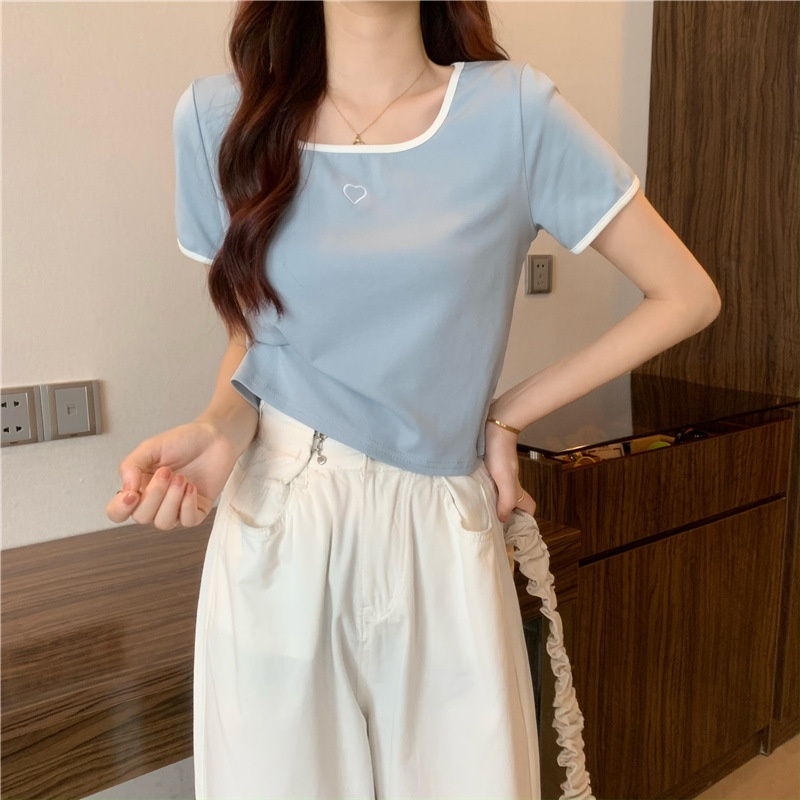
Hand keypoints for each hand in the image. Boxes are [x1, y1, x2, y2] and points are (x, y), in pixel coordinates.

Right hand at [106, 421, 242, 529]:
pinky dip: (188, 504)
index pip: (118, 511)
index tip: (132, 494)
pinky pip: (187, 521)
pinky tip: (192, 487)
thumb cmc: (183, 441)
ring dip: (172, 500)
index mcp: (139, 487)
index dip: (120, 509)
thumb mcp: (151, 447)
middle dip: (154, 495)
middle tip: (167, 472)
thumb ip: (131, 466)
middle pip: (142, 517)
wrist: (214, 437)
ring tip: (181, 478)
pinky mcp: (197, 510)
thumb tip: (125, 490)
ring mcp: (176, 508)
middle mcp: (155, 502)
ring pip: (164, 522)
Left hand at [484, 418, 536, 523]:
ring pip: (501, 493)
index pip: (528, 508)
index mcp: (515, 488)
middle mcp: (509, 483)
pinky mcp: (490, 466)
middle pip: (514, 503)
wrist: (494, 425)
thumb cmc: (500, 453)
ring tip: (480, 514)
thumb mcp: (504, 478)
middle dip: (507, 515)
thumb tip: (503, 519)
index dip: (525, 519)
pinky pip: (490, 483)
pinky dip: (484, 490)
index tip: (512, 531)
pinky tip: (473, 493)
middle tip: (492, 526)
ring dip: (493, 503)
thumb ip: (506, 499)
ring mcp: (500, 474)